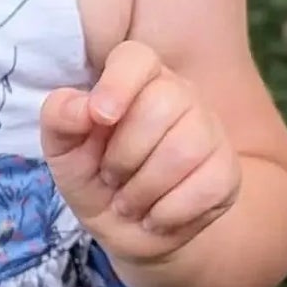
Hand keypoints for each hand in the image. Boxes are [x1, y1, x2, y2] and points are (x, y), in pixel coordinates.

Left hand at [41, 40, 241, 262]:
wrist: (126, 229)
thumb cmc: (93, 177)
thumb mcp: (63, 151)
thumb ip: (60, 118)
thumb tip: (83, 107)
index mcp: (135, 80)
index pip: (136, 57)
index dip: (118, 83)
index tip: (100, 117)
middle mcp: (179, 95)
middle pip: (163, 104)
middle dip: (124, 154)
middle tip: (110, 177)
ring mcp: (209, 131)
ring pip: (185, 149)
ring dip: (143, 189)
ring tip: (129, 201)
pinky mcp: (227, 172)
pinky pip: (205, 187)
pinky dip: (168, 213)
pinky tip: (154, 216)